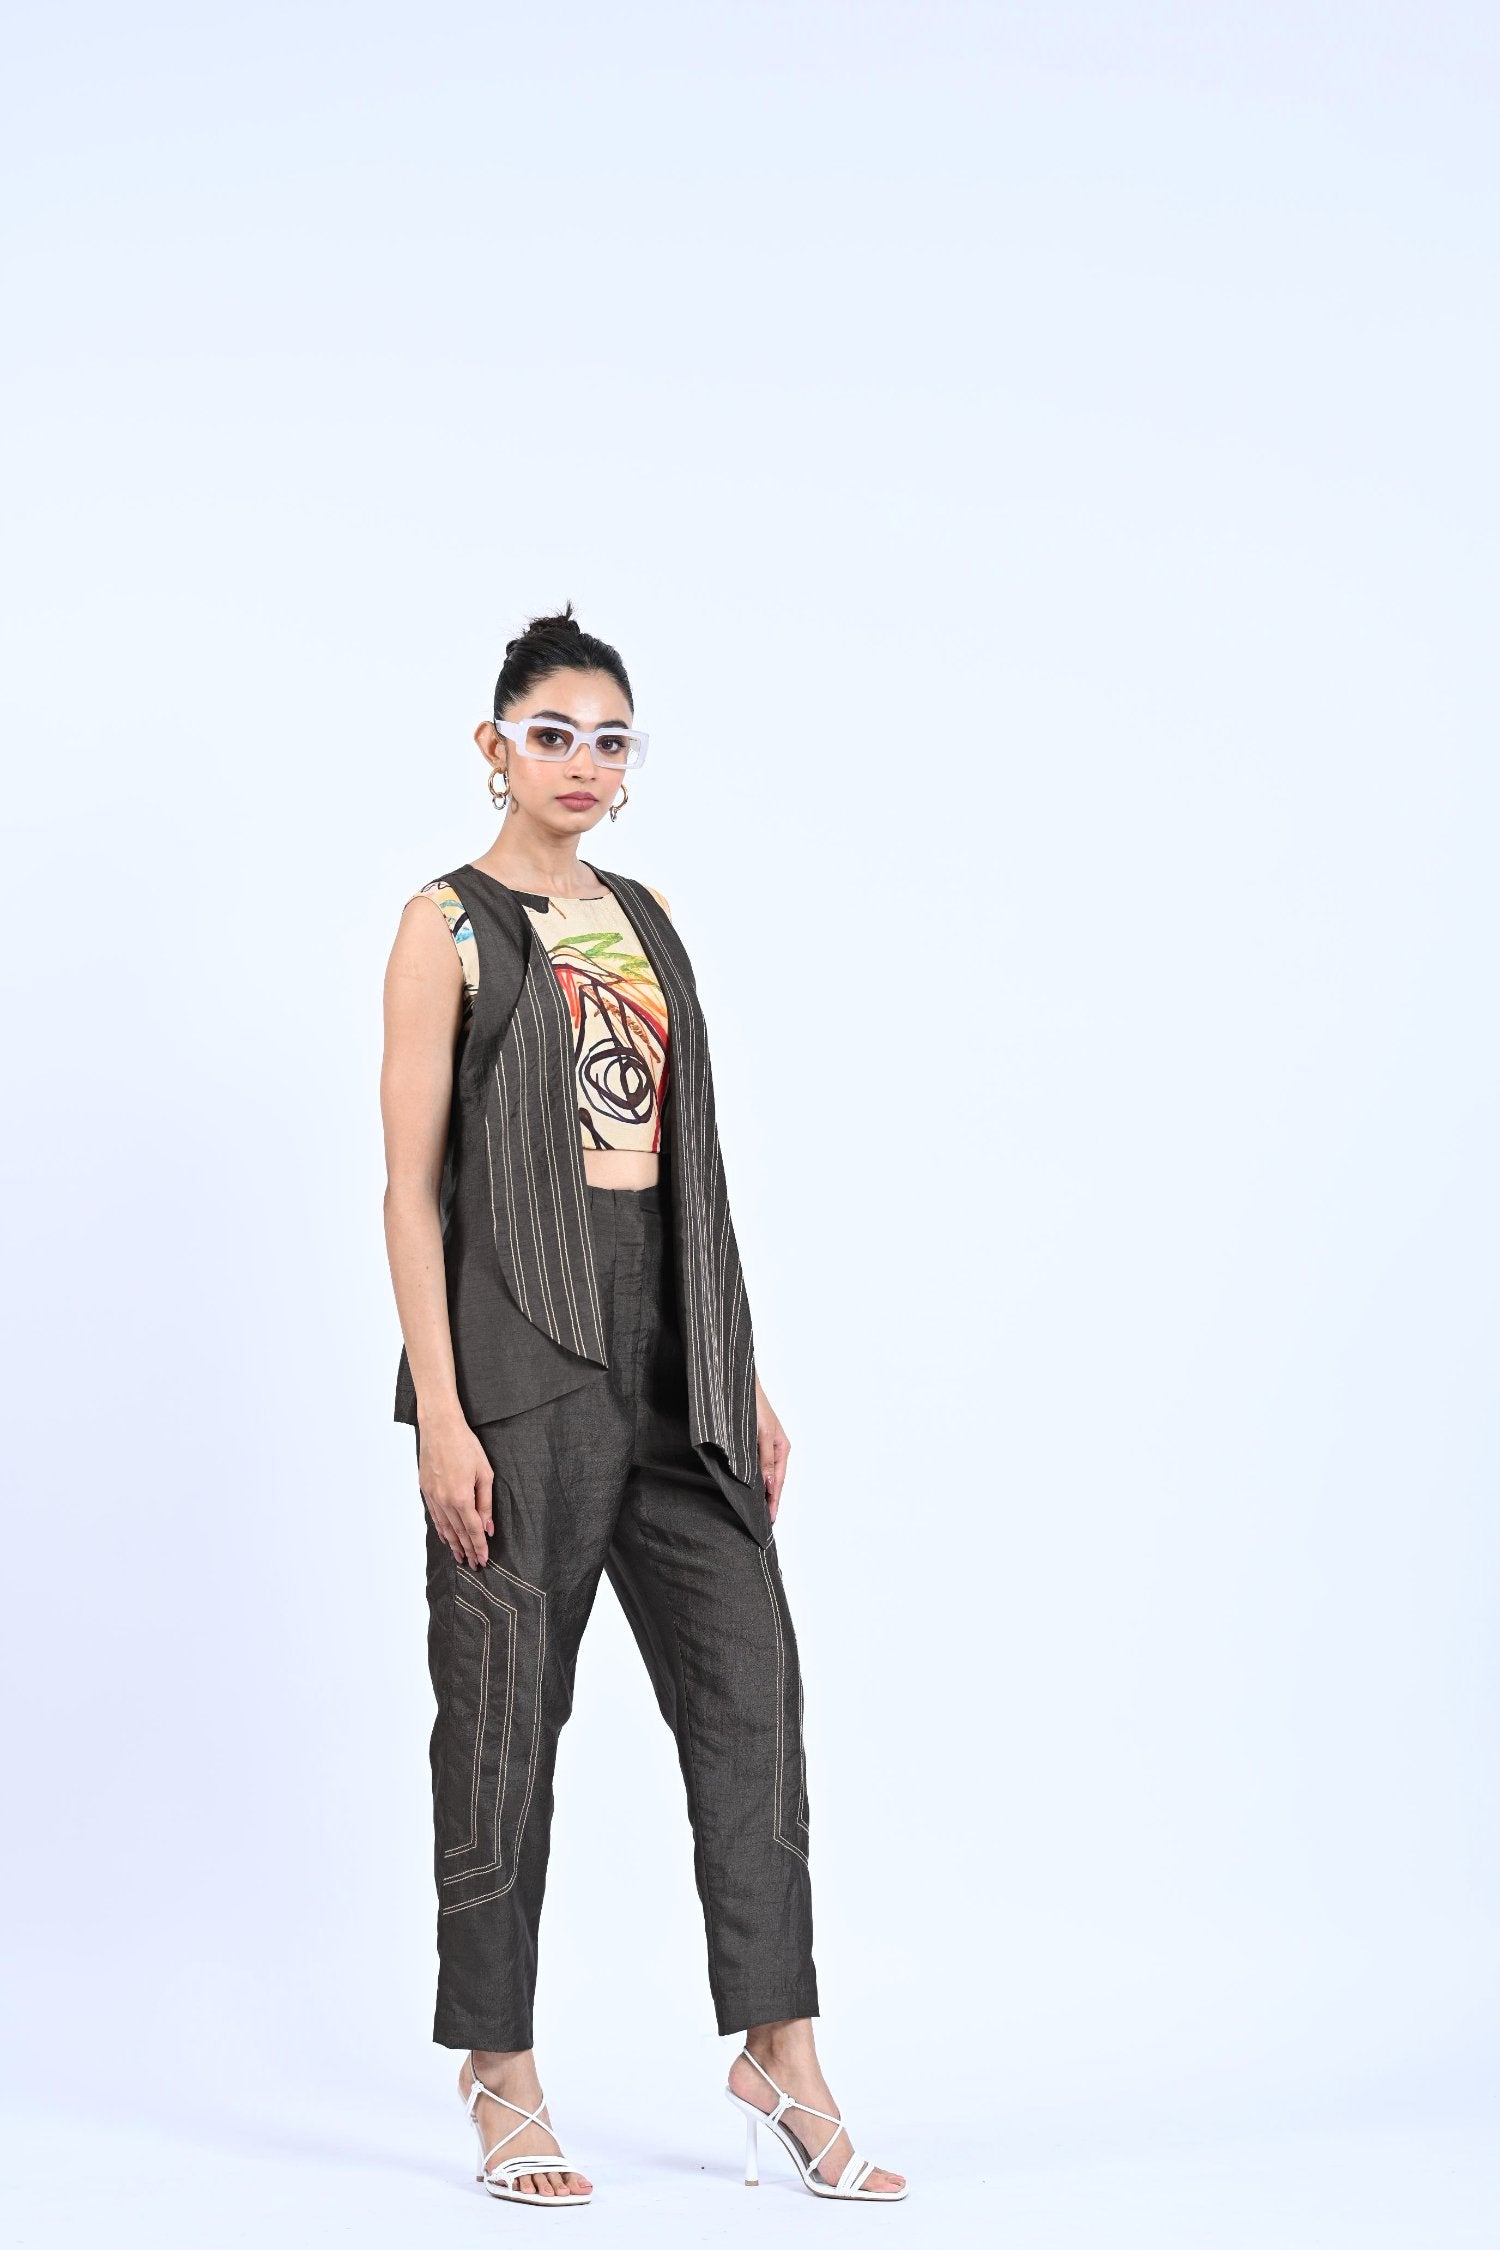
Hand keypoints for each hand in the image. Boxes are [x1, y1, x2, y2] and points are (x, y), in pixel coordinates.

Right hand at [417, 1412, 494, 1568]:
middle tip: (474, 1565)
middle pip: (458, 1532)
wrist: (439, 1427)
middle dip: (467, 1550)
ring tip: (460, 1557)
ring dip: (453, 1544)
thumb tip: (488, 1527)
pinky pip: (434, 1516)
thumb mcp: (485, 1473)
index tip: (484, 1560)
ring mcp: (432, 1496)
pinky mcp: (425, 1490)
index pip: (473, 1530)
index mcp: (461, 1497)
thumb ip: (486, 1503)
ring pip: (444, 1527)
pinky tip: (445, 1538)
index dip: (479, 1546)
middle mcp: (445, 1501)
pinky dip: (441, 1530)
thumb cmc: (465, 1445)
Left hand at [754, 1374, 789, 1523]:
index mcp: (782, 1448)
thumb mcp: (761, 1435)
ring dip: (761, 1493)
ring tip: (755, 1513)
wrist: (736, 1383)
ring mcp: (763, 1447)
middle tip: (763, 1524)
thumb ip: (765, 1461)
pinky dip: (753, 1481)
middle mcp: (775, 1450)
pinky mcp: (751, 1443)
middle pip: (773, 1483)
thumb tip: (770, 1488)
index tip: (769, 1522)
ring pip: (763, 1476)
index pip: (778, 1483)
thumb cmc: (752, 1404)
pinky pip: (754, 1467)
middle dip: (769, 1502)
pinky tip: (746, 1490)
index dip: (774, 1503)